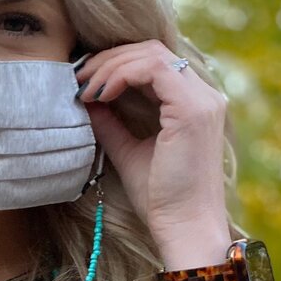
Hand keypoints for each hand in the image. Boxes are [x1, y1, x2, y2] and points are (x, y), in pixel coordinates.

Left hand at [74, 39, 229, 244]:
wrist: (184, 229)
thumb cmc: (161, 200)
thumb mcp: (129, 153)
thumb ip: (112, 124)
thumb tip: (86, 100)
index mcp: (193, 104)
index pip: (154, 63)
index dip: (116, 64)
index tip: (83, 83)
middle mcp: (204, 96)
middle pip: (152, 51)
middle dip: (109, 59)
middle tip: (77, 77)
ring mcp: (202, 100)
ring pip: (151, 54)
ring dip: (111, 66)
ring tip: (84, 87)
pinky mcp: (192, 109)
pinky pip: (153, 69)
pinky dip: (121, 74)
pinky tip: (99, 94)